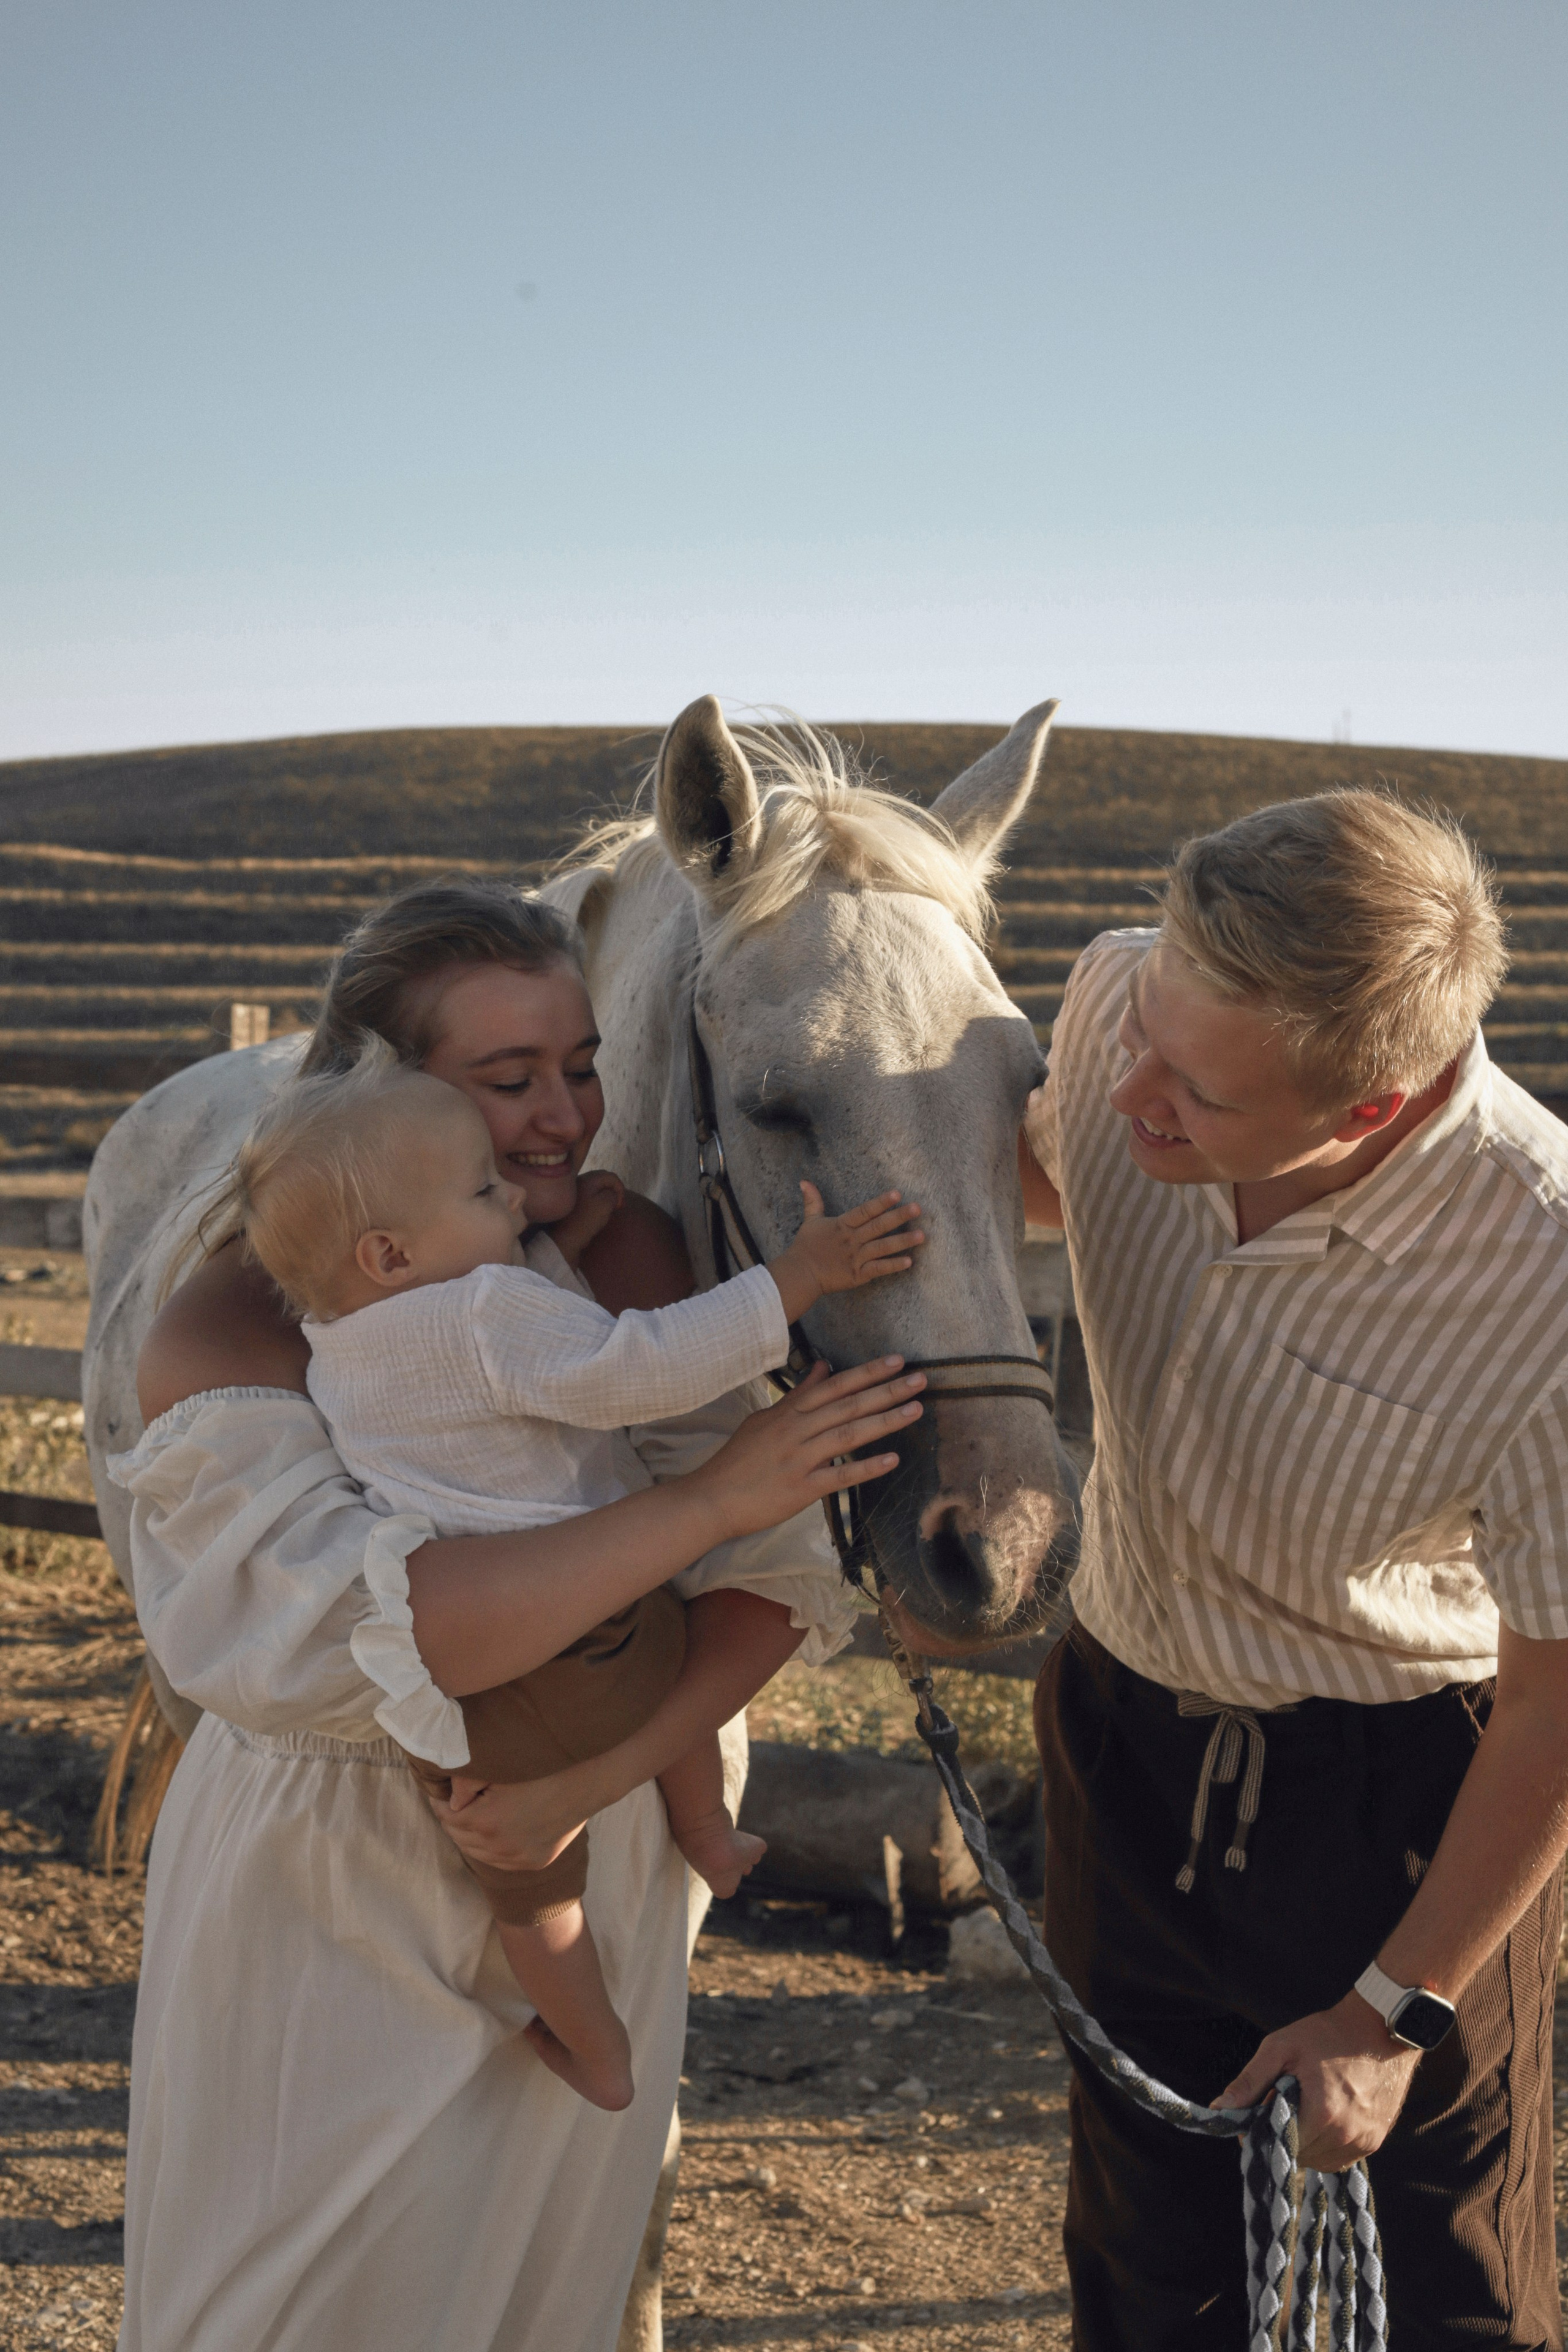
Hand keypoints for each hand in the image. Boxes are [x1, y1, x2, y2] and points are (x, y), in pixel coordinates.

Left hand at [424, 1776, 588, 1874]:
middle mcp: (501, 1847)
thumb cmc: (543, 1766)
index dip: (439, 1801)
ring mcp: (519, 1858)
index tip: (439, 1791)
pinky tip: (493, 1830)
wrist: (588, 1779)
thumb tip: (448, 1799)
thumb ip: (465, 1782)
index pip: (447, 1816)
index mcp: (487, 1821)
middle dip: (452, 1819)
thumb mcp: (499, 1766)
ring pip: (478, 1852)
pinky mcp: (534, 1861)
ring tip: (470, 1815)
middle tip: (450, 1802)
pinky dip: (491, 1847)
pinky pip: (500, 1860)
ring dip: (470, 1835)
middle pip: (460, 1837)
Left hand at [550, 1170, 625, 1269]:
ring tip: (607, 1210)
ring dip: (604, 1197)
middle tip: (616, 1206)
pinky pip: (588, 1197)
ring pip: (596, 1189)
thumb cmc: (586, 1219)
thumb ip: (613, 1194)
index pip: (611, 1177)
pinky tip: (596, 1214)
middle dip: (613, 1191)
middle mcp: (579, 1182)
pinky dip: (596, 1202)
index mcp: (588, 1179)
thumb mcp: (606, 1204)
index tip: (620, 1205)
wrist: (564, 1238)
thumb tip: (613, 1194)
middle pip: (603, 1180)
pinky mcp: (572, 1203)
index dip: (620, 1189)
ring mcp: (574, 1192)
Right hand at [687, 1356, 924, 1541]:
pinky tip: (892, 1460)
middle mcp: (796, 1431)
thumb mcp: (765, 1419)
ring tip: (916, 1410)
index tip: (896, 1361)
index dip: (867, 1372)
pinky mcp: (801, 1489)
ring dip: (884, 1421)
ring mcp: (799, 1459)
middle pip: (848, 1405)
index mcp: (789, 1413)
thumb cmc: (738, 1460)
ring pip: (848, 1435)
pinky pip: (839, 1476)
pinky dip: (866, 1468)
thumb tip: (823, 1367)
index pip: (834, 1386)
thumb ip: (797, 1395)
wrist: (712, 1498)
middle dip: (886, 1390)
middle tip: (920, 1379)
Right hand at [768, 1183, 924, 1322]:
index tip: (897, 1193)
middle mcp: (851, 1240)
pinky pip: (878, 1269)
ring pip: (882, 1248)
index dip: (881, 1202)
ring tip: (922, 1235)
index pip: (864, 1211)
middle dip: (898, 1217)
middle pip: (878, 1226)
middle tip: (918, 1208)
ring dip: (902, 1241)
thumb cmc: (805, 1247)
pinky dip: (893, 1266)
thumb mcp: (810, 1221)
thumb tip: (804, 1181)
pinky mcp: (857, 1275)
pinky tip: (909, 1262)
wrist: (799, 1275)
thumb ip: (813, 1201)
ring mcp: (855, 1258)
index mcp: (842, 1225)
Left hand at [1212, 1991, 1419, 2169]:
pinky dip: (1326, 2144)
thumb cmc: (1327, 2034)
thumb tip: (1219, 2108)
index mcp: (1322, 2115)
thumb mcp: (1282, 2048)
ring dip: (1305, 2143)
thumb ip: (1250, 2081)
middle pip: (1298, 2157)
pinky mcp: (1375, 2141)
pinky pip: (1340, 2158)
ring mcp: (1364, 2142)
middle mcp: (1346, 2137)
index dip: (1262, 2133)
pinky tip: (1324, 2116)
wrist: (1379, 2027)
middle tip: (1282, 2105)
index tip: (1257, 2115)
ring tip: (1305, 2108)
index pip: (1278, 2147)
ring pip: (1319, 2162)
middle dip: (1283, 2136)